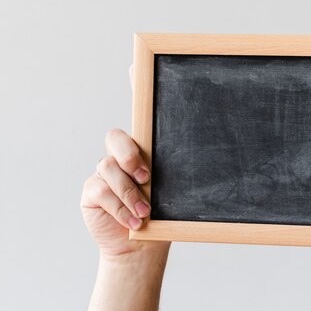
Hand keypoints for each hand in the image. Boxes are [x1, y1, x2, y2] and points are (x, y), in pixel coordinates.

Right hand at [80, 67, 168, 257]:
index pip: (139, 112)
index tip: (135, 63)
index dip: (133, 86)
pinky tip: (133, 222)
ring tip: (145, 213)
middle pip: (116, 136)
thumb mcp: (176, 194)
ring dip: (130, 193)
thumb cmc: (163, 216)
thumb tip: (219, 160)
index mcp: (146, 149)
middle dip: (130, 153)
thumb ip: (182, 175)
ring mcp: (104, 171)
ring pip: (110, 167)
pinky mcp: (92, 190)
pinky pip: (101, 189)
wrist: (142, 246)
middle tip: (147, 177)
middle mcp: (122, 155)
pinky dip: (120, 207)